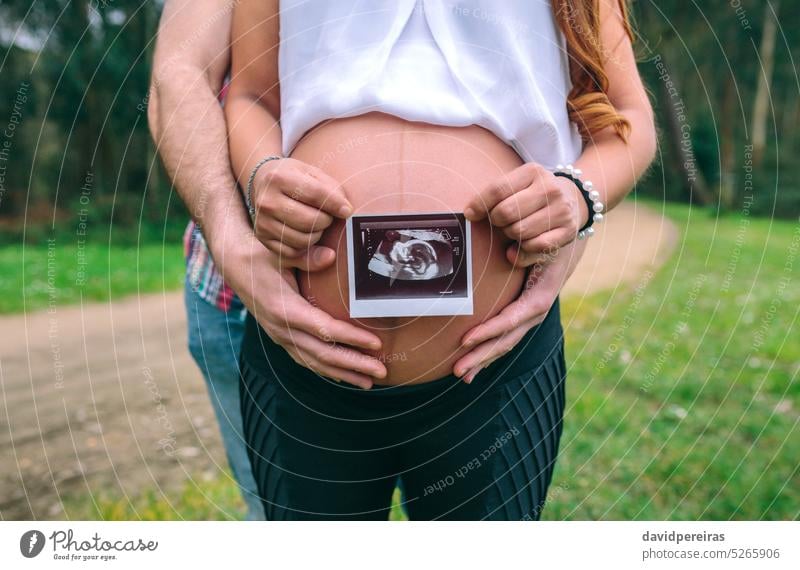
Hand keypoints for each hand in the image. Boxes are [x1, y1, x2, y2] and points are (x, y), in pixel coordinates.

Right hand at [211, 220, 385, 388]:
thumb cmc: (261, 257)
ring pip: (315, 362)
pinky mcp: (282, 338)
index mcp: (285, 310)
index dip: (351, 338)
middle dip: (354, 364)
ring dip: (343, 373)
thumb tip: (331, 255)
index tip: (376, 343)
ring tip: (369, 381)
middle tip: (382, 371)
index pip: (324, 329)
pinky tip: (344, 375)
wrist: (235, 267)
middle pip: (323, 353)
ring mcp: (281, 336)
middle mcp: (282, 329)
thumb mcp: (281, 253)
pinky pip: (306, 359)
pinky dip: (326, 369)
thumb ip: (305, 257)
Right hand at [250, 157, 352, 259]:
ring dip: (317, 234)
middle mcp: (267, 202)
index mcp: (279, 178)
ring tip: (316, 223)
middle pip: (309, 221)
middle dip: (326, 220)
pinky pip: (293, 252)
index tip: (347, 210)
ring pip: (303, 240)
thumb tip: (346, 212)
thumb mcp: (312, 173)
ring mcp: (263, 222)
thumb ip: (331, 188)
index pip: (314, 194)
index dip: (335, 204)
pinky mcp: (263, 238)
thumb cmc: (294, 178)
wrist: (263, 183)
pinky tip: (306, 233)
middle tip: (327, 215)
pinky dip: (306, 247)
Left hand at [452, 244, 574, 383]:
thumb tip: (508, 254)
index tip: (464, 340)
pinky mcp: (523, 318)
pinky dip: (490, 352)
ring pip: (505, 344)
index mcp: (539, 298)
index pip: (509, 320)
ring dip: (482, 360)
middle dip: (480, 356)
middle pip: (505, 340)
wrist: (563, 246)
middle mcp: (535, 313)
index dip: (487, 332)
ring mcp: (530, 318)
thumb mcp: (541, 246)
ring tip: (462, 375)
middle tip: (456, 370)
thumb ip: (526, 252)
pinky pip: (505, 338)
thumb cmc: (547, 242)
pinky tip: (475, 366)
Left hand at [464, 162, 588, 266]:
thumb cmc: (533, 193)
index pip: (498, 189)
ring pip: (519, 231)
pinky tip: (525, 241)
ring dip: (510, 234)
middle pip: (506, 212)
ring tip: (516, 227)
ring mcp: (561, 210)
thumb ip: (494, 195)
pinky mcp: (568, 230)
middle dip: (496, 221)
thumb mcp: (518, 184)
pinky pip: (535, 246)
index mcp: (533, 172)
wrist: (573, 197)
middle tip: (500, 220)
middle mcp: (550, 188)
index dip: (479, 204)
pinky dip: (524, 248)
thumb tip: (470, 214)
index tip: (470, 213)